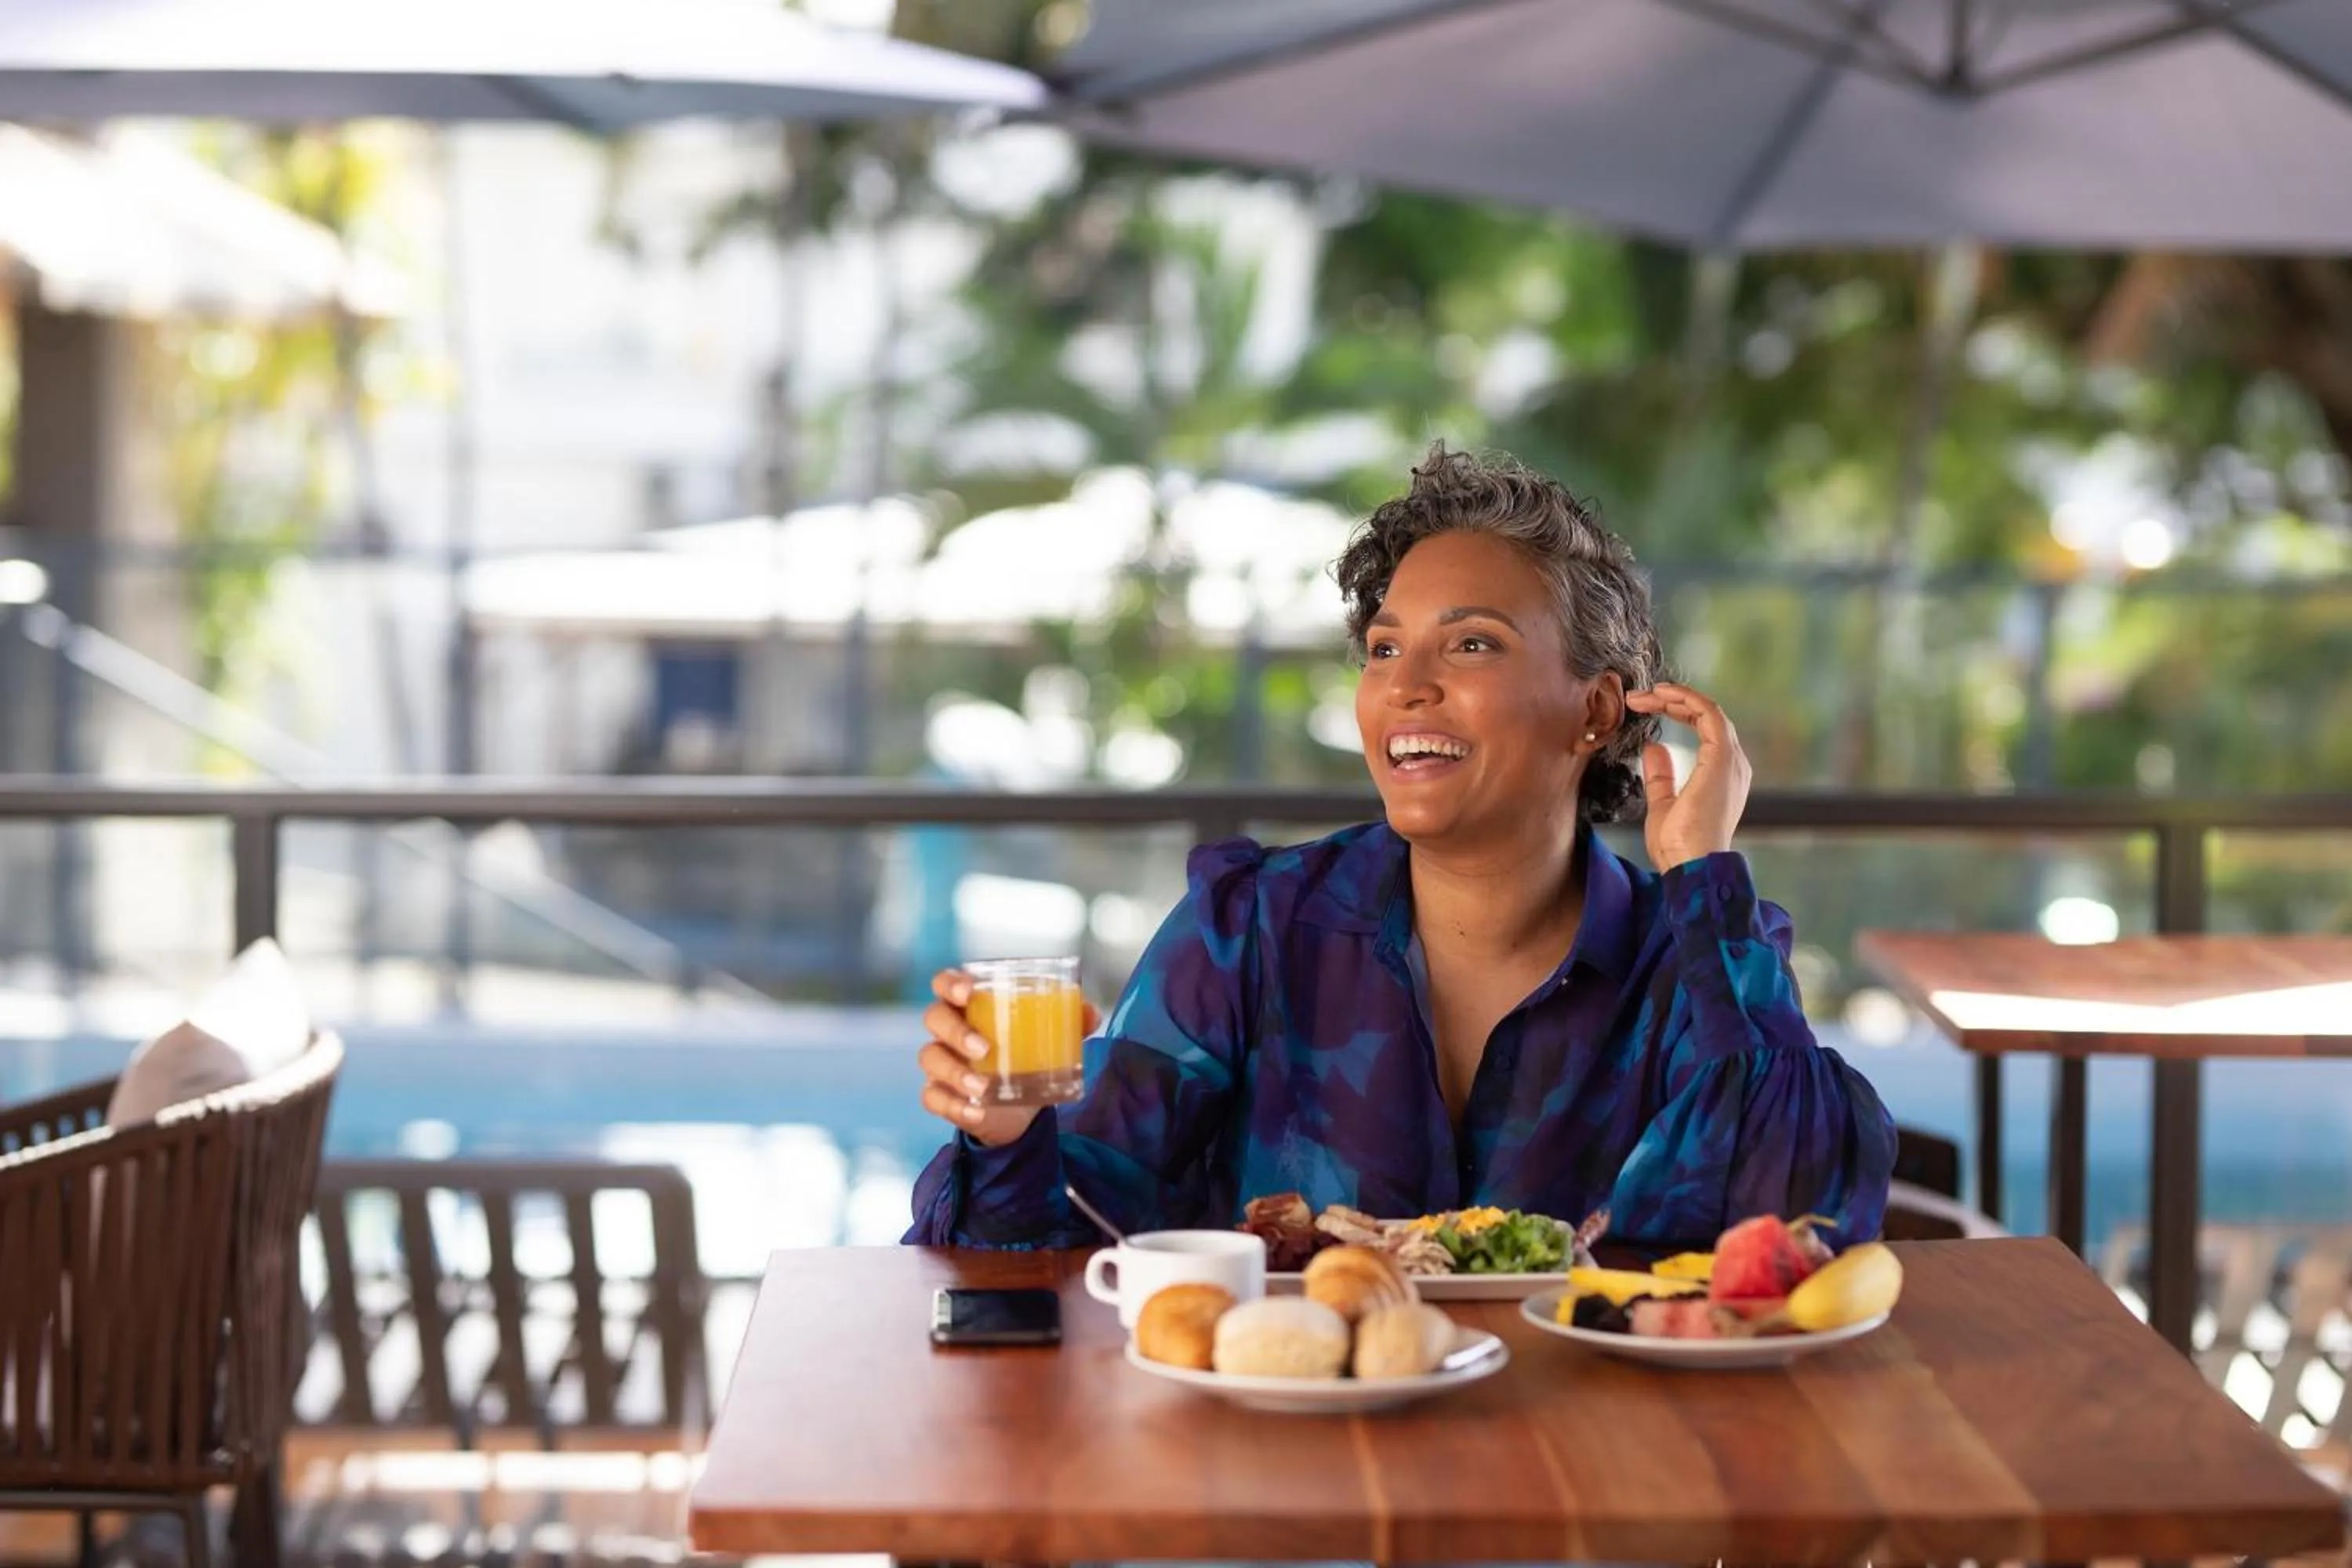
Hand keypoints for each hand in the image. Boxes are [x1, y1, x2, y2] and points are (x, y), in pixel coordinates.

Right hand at [917, 969, 1099, 1148]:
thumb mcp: (1049, 1039)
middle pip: (935, 1018)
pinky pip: (933, 1097)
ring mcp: (941, 1063)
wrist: (1017, 1109)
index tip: (968, 991)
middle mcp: (948, 1030)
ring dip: (955, 1073)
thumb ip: (1071, 1023)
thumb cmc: (1025, 1057)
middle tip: (984, 1048)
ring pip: (931, 1058)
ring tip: (983, 1087)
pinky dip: (953, 1106)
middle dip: (956, 1031)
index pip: (944, 983)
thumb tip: (1091, 1013)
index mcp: (969, 1005)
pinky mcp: (940, 1095)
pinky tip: (976, 1111)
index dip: (950, 983)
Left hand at [1621, 681, 1751, 871]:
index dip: (1675, 713)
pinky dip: (1686, 699)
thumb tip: (1654, 749)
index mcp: (1721, 776)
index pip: (1703, 730)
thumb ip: (1661, 777)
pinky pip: (1709, 714)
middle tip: (1637, 698)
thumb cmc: (1678, 847)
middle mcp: (1733, 765)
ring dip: (1676, 698)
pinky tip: (1662, 694)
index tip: (1643, 707)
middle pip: (1705, 718)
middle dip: (1671, 702)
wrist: (1691, 865)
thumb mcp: (1662, 805)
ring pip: (1708, 711)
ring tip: (1645, 694)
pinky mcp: (1723, 757)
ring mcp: (1731, 760)